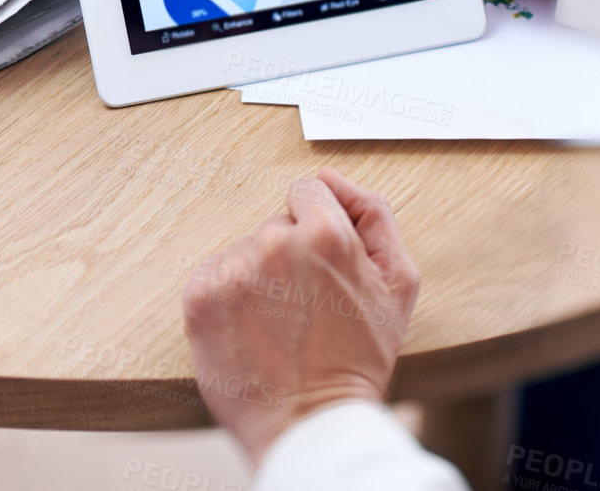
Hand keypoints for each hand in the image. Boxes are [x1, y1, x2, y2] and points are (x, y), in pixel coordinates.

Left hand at [181, 168, 420, 465]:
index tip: (323, 265)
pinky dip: (228, 297)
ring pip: (244, 252)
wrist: (309, 421)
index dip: (319, 227)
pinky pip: (213, 274)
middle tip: (307, 307)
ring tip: (279, 323)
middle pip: (276, 225)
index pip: (308, 191)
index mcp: (327, 233)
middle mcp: (274, 243)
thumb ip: (375, 214)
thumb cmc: (359, 357)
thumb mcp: (400, 281)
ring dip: (258, 278)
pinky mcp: (200, 298)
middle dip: (290, 256)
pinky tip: (252, 328)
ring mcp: (233, 271)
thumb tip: (331, 178)